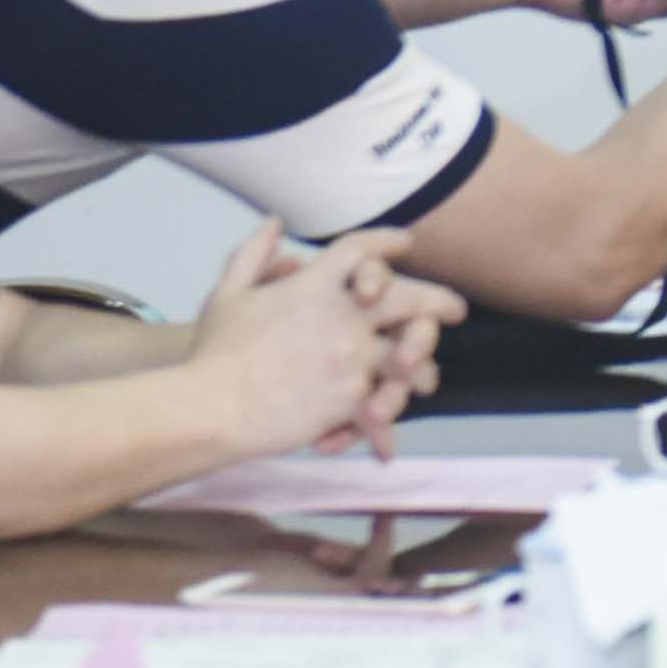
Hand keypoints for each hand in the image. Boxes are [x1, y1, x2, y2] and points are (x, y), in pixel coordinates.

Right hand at [191, 225, 460, 457]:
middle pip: (408, 297)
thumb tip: (274, 221)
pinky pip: (380, 412)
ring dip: (423, 366)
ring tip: (429, 377)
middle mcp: (344, 317)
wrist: (210, 406)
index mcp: (315, 286)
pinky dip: (383, 431)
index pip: (361, 250)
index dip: (387, 242)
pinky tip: (389, 446)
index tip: (407, 243)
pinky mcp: (350, 398)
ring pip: (409, 356)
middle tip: (457, 309)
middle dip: (438, 301)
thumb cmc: (213, 353)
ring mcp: (352, 358)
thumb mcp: (228, 294)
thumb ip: (254, 253)